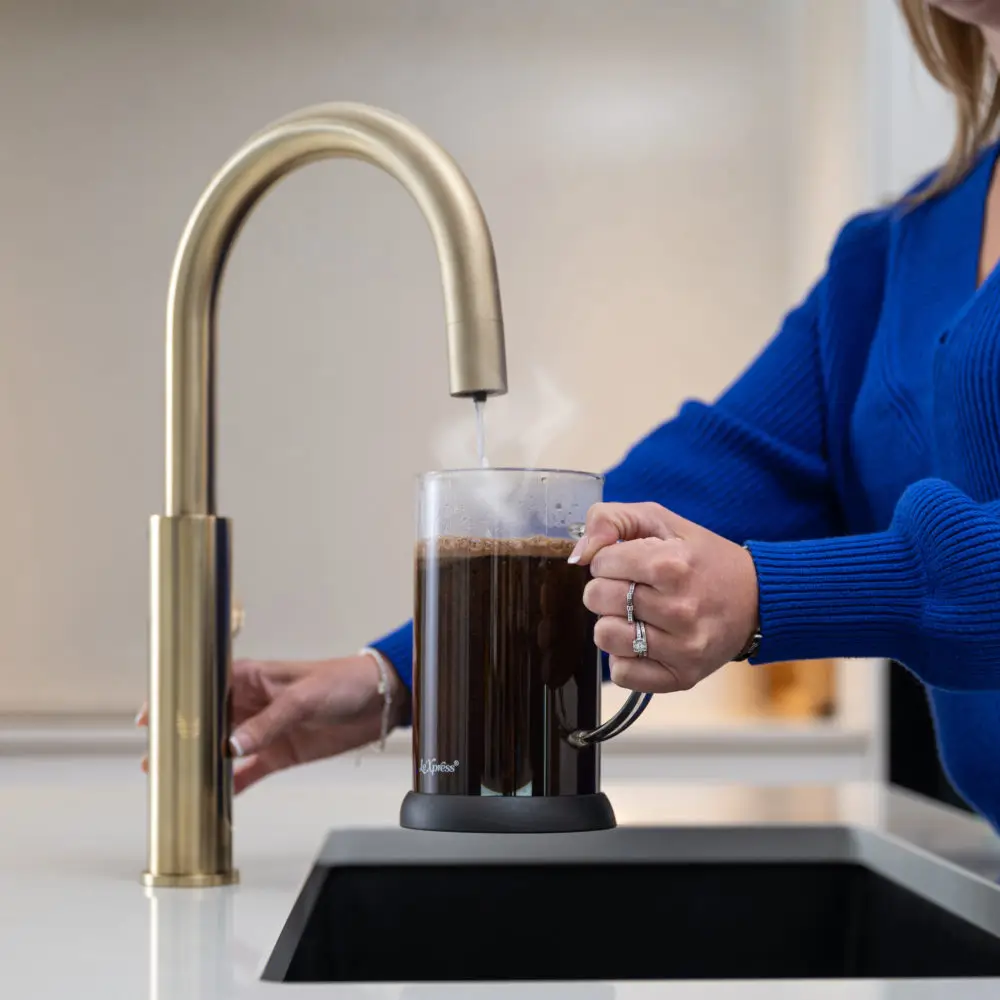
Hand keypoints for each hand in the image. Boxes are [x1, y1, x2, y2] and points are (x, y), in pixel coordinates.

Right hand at [136, 654, 408, 792]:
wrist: (382, 700)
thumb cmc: (344, 681)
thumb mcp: (305, 696)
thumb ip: (269, 721)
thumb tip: (233, 745)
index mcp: (255, 677)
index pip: (207, 685)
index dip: (178, 699)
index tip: (151, 716)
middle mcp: (255, 704)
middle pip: (209, 721)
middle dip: (183, 736)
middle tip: (156, 756)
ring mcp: (267, 730)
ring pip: (224, 749)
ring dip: (201, 762)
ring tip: (172, 778)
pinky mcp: (282, 753)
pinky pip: (249, 772)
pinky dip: (232, 784)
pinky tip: (215, 796)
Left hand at [571, 502, 758, 693]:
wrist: (758, 600)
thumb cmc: (702, 558)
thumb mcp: (662, 521)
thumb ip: (612, 519)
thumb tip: (579, 553)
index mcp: (672, 564)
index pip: (601, 563)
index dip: (609, 559)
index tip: (630, 562)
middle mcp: (679, 608)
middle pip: (597, 598)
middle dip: (607, 588)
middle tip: (632, 587)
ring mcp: (682, 647)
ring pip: (604, 636)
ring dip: (612, 622)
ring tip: (637, 614)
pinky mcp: (682, 676)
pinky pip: (622, 672)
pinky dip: (625, 657)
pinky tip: (644, 640)